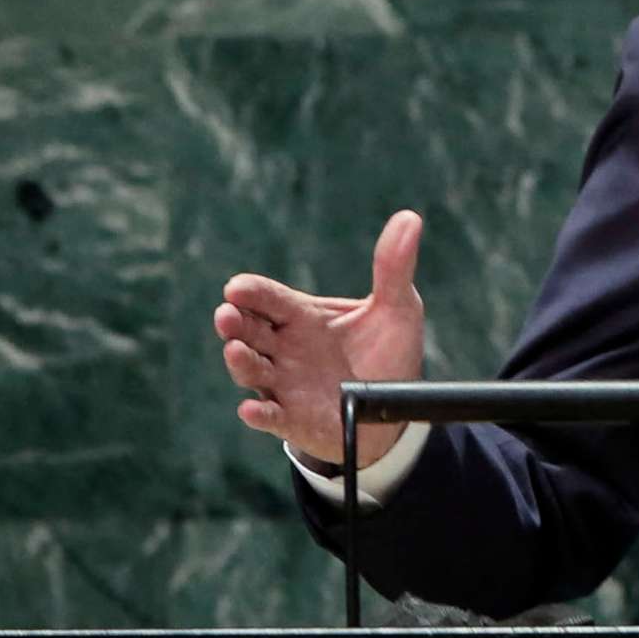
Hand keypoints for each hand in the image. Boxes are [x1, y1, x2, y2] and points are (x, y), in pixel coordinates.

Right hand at [215, 210, 425, 467]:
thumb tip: (411, 218)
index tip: (238, 288)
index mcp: (301, 317)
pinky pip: (270, 417)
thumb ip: (394, 268)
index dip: (250, 292)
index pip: (267, 299)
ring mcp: (283, 384)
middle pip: (248, 331)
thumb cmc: (386, 354)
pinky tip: (253, 410)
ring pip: (251, 370)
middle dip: (235, 323)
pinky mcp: (292, 419)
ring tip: (235, 351)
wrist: (391, 411)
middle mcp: (283, 349)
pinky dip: (259, 414)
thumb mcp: (397, 309)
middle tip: (227, 315)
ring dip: (240, 362)